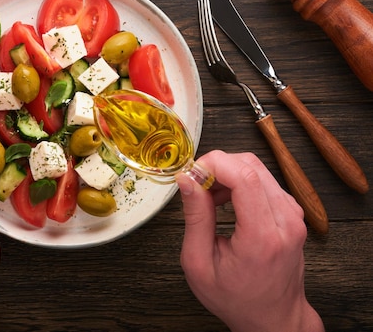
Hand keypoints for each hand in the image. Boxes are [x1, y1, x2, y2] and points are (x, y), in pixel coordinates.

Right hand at [176, 150, 323, 331]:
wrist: (273, 318)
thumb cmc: (236, 298)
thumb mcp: (200, 262)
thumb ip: (195, 217)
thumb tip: (187, 180)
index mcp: (262, 237)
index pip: (244, 177)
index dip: (214, 164)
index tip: (191, 173)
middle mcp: (285, 221)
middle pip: (251, 166)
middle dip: (217, 166)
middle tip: (196, 186)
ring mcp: (293, 215)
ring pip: (257, 169)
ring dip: (227, 174)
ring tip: (208, 199)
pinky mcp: (291, 212)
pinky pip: (263, 181)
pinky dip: (238, 183)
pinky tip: (224, 202)